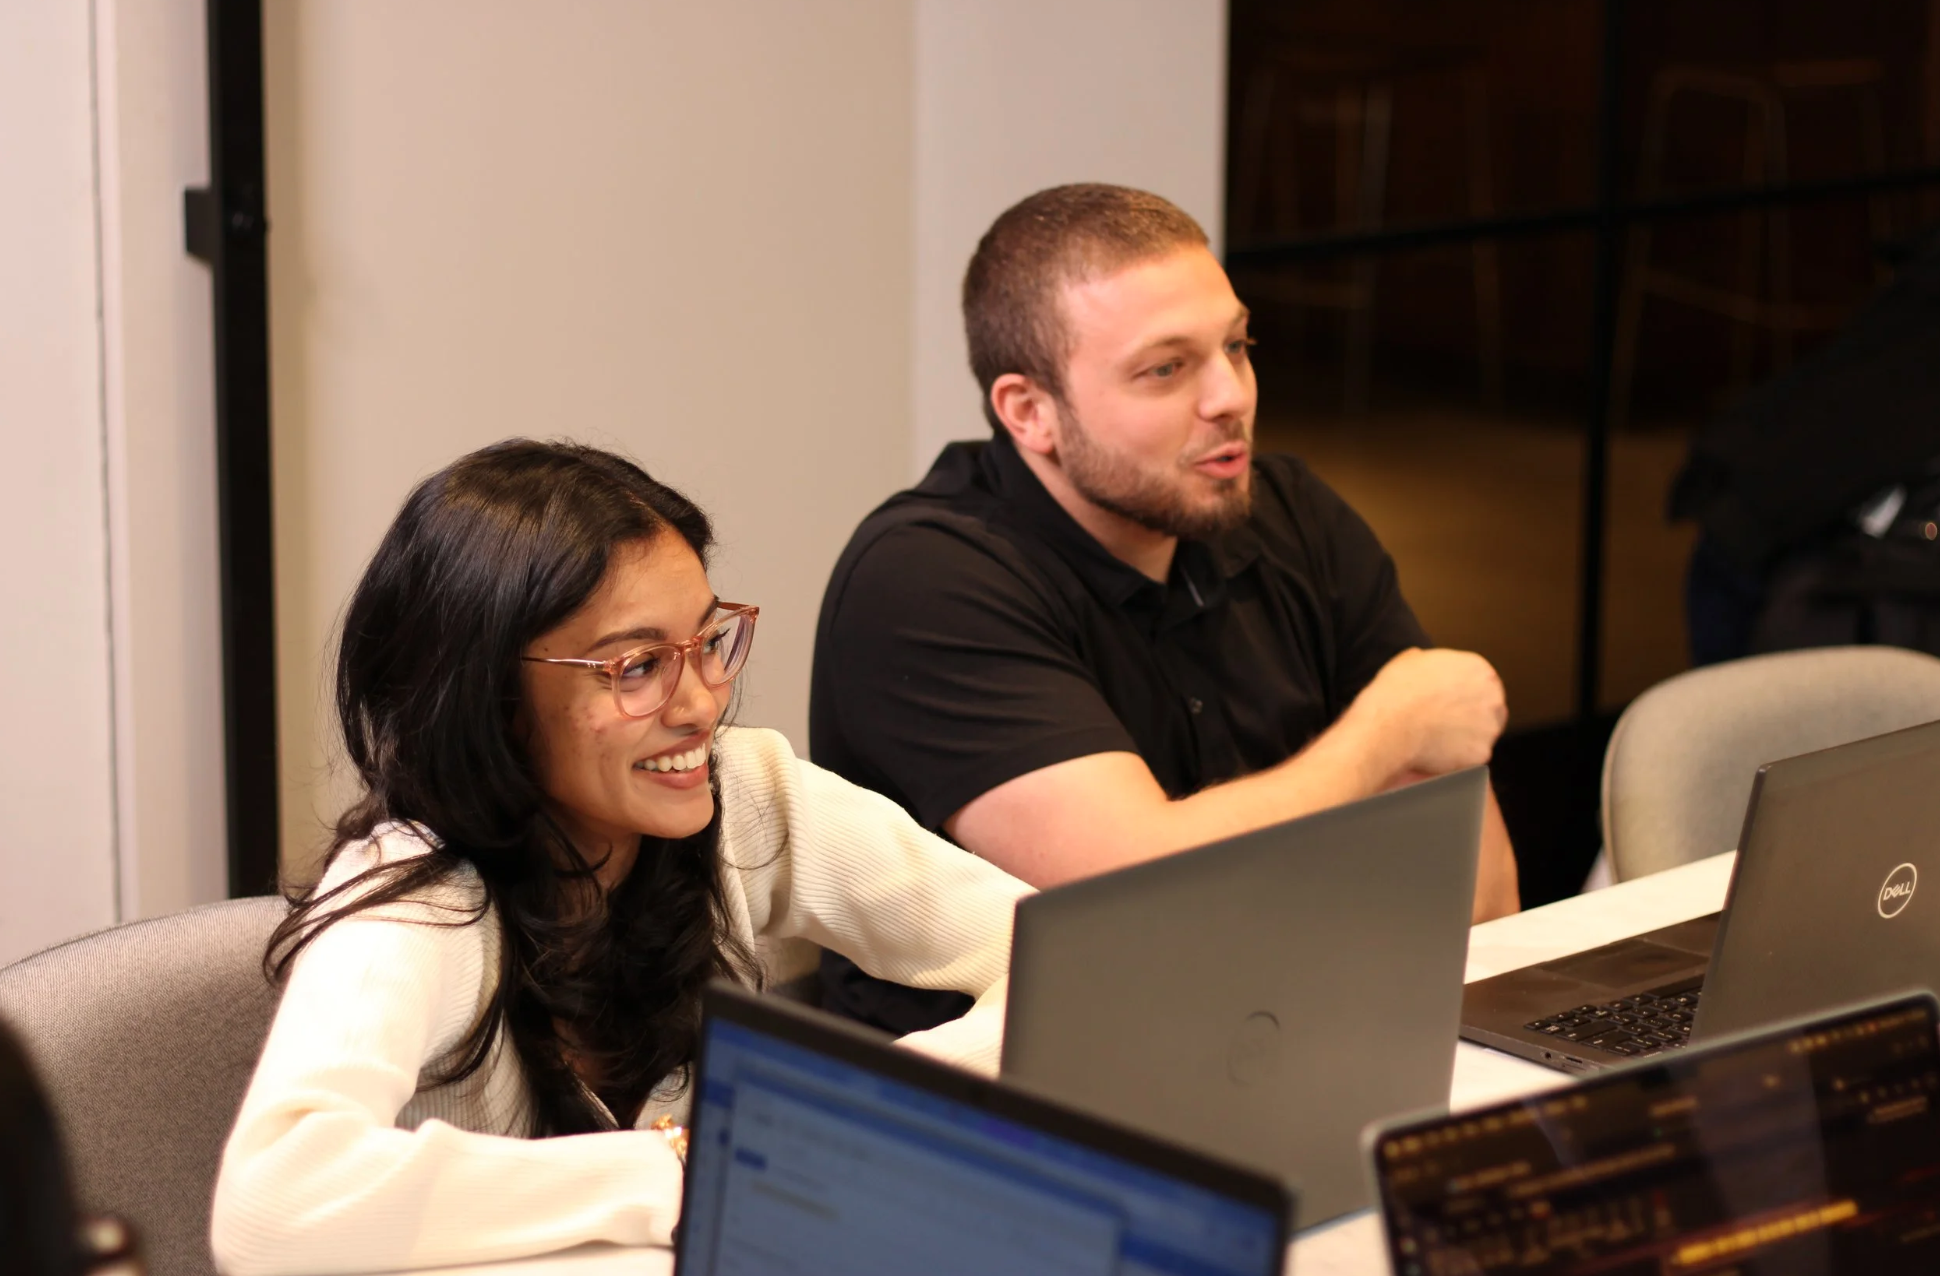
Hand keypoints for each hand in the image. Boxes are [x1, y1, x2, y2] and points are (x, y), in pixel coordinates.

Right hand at [1344, 648, 1506, 780]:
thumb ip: (1427, 660)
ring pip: (1483, 734)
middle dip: (1473, 716)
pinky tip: (1436, 753)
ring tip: (1437, 739)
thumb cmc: (1395, 692)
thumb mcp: (1409, 661)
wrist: (1389, 726)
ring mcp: (1490, 726)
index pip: (1483, 682)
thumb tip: (1421, 660)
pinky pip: (1472, 757)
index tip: (1450, 704)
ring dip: (1467, 738)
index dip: (1466, 694)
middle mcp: (1493, 696)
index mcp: (1478, 668)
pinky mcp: (1482, 753)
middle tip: (1446, 724)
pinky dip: (1458, 758)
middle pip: (1491, 708)